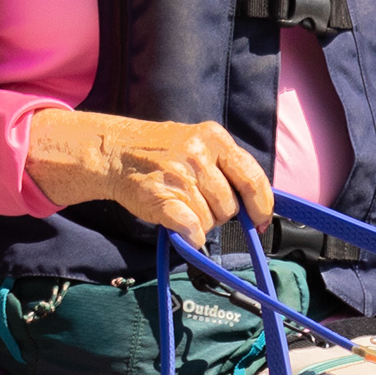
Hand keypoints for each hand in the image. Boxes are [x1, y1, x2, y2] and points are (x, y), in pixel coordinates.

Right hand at [24, 109, 273, 242]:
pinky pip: (192, 229)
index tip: (261, 222)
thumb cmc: (161, 152)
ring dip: (200, 223)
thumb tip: (256, 206)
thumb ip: (227, 168)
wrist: (114, 152)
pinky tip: (182, 228)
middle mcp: (199, 154)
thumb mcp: (199, 144)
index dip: (261, 206)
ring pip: (210, 220)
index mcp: (215, 138)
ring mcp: (179, 175)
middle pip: (230, 206)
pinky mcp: (162, 198)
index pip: (253, 178)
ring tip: (181, 205)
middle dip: (219, 214)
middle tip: (199, 203)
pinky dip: (191, 236)